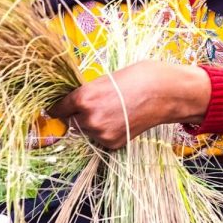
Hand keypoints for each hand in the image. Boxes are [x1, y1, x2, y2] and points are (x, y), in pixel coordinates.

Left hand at [49, 61, 209, 148]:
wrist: (165, 92)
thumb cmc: (138, 78)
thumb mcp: (104, 80)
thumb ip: (87, 94)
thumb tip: (73, 104)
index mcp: (83, 97)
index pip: (58, 109)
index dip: (58, 108)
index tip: (57, 110)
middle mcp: (89, 117)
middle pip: (72, 122)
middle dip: (79, 116)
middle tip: (96, 106)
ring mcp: (101, 133)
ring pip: (87, 131)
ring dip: (93, 124)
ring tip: (114, 111)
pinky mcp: (112, 143)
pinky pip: (100, 139)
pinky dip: (106, 132)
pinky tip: (121, 120)